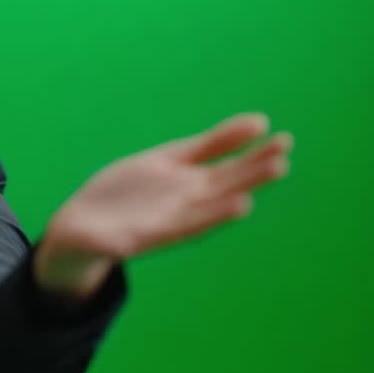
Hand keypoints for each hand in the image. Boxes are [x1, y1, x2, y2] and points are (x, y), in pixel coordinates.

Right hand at [35, 112, 293, 296]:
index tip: (243, 205)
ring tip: (284, 142)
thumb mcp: (93, 245)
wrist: (89, 226)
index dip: (218, 214)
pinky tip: (256, 124)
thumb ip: (106, 244)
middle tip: (280, 164)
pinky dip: (229, 136)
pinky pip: (205, 147)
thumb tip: (116, 248)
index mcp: (163, 231)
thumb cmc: (90, 241)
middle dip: (249, 179)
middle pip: (221, 192)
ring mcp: (180, 184)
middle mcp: (180, 208)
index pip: (197, 222)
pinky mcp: (170, 162)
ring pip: (224, 169)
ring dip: (253, 157)